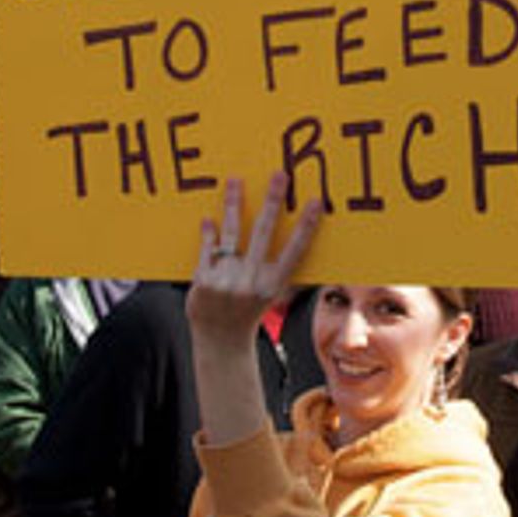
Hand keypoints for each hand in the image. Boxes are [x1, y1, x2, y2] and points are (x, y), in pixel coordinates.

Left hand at [187, 172, 321, 349]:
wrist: (220, 341)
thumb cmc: (248, 312)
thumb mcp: (271, 295)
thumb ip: (279, 268)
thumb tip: (298, 236)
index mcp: (273, 285)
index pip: (294, 250)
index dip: (306, 226)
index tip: (314, 202)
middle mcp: (251, 282)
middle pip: (264, 234)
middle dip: (273, 202)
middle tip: (279, 175)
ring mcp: (226, 281)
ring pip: (232, 234)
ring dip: (234, 204)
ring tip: (235, 180)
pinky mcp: (203, 281)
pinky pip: (207, 250)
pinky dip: (208, 234)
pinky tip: (209, 219)